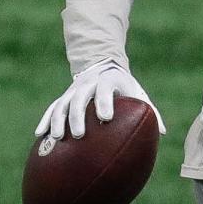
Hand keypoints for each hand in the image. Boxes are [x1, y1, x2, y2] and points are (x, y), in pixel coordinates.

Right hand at [35, 60, 165, 140]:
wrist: (102, 65)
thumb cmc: (124, 85)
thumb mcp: (138, 92)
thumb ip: (150, 110)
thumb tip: (163, 133)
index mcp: (108, 81)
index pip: (106, 90)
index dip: (105, 102)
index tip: (105, 118)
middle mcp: (88, 84)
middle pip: (79, 98)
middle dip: (78, 116)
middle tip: (79, 134)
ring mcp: (73, 90)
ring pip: (62, 104)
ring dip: (58, 120)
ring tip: (57, 138)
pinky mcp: (63, 96)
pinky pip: (52, 108)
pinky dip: (45, 120)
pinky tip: (39, 135)